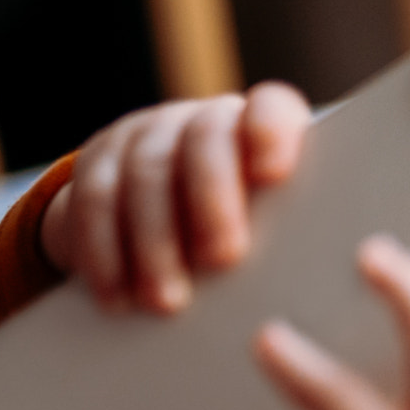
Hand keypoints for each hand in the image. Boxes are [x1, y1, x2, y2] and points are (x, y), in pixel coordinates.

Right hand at [41, 82, 310, 312]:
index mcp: (262, 131)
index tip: (274, 175)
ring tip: (168, 301)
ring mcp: (147, 136)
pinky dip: (104, 252)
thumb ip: (295, 238)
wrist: (162, 232)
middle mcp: (203, 121)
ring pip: (146, 172)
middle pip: (204, 140)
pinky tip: (117, 296)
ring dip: (156, 242)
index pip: (271, 109)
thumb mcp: (279, 232)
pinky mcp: (98, 162)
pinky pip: (93, 199)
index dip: (272, 133)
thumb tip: (316, 276)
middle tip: (224, 260)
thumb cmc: (250, 241)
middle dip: (213, 200)